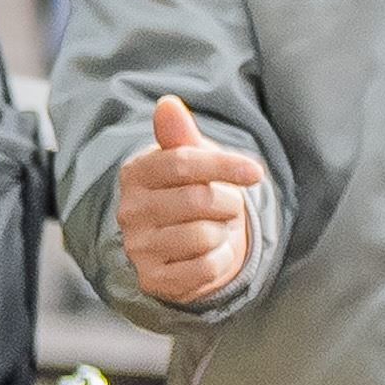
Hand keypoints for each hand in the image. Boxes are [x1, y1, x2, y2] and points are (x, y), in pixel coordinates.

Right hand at [114, 92, 266, 305]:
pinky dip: (220, 260)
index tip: (255, 172)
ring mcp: (137, 248)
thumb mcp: (191, 159)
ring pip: (204, 235)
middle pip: (199, 199)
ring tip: (215, 229)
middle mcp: (129, 211)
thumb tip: (167, 104)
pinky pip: (204, 267)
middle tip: (227, 206)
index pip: (182, 162)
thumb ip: (180, 134)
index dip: (224, 165)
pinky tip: (211, 253)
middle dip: (228, 202)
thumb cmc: (193, 191)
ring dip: (224, 232)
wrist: (189, 245)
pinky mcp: (153, 279)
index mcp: (135, 173)